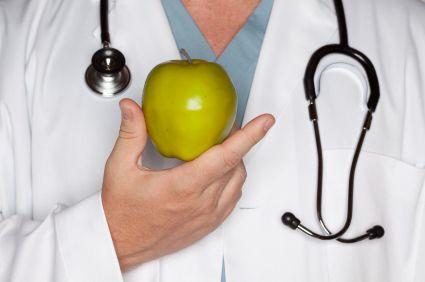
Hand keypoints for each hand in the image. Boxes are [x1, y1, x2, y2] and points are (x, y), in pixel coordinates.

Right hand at [102, 98, 274, 270]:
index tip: (265, 121)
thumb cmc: (122, 213)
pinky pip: (232, 198)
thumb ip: (131, 134)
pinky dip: (232, 182)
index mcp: (183, 186)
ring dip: (236, 163)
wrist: (122, 244)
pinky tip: (219, 174)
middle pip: (237, 166)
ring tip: (221, 149)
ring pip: (238, 183)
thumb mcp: (120, 169)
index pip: (226, 156)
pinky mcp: (209, 224)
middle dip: (239, 143)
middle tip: (226, 128)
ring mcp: (208, 216)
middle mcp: (201, 203)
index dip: (250, 136)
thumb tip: (133, 108)